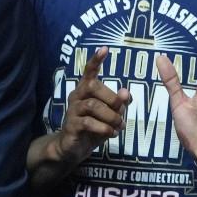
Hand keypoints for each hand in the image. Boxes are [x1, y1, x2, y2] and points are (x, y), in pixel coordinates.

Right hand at [53, 47, 130, 165]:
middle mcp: (77, 96)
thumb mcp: (111, 114)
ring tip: (119, 126)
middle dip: (112, 98)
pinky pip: (88, 122)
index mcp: (86, 90)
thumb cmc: (95, 126)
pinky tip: (110, 133)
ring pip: (93, 105)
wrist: (74, 148)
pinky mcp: (71, 126)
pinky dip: (103, 127)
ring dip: (111, 116)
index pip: (89, 71)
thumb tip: (125, 91)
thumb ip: (119, 103)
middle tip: (122, 111)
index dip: (96, 60)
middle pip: (94, 86)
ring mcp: (72, 111)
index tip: (105, 48)